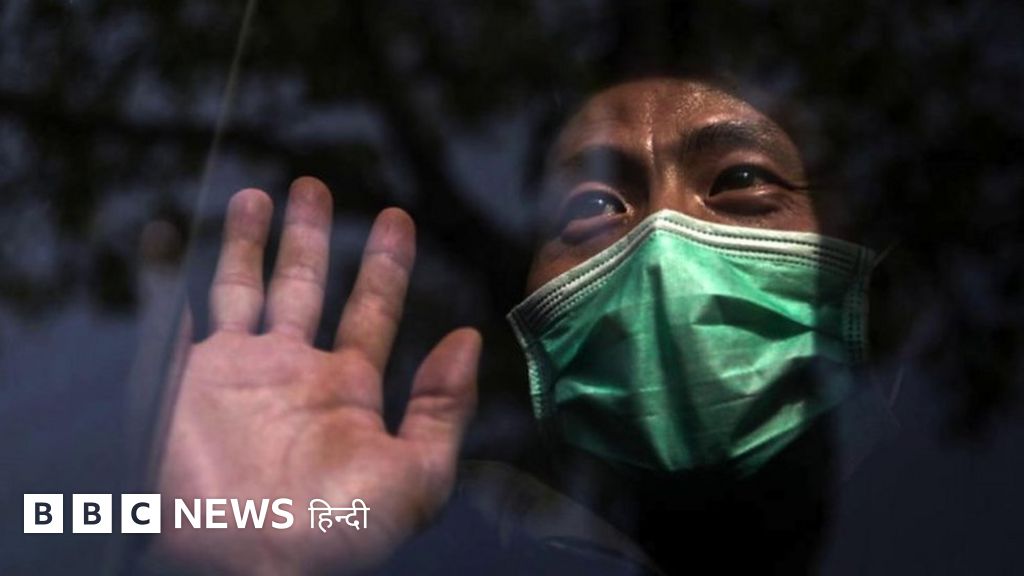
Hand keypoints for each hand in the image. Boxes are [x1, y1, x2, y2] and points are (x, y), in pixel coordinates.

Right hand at [154, 177, 479, 574]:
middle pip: (304, 284)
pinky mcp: (187, 380)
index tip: (398, 218)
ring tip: (259, 193)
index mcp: (348, 388)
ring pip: (243, 287)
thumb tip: (467, 339)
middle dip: (311, 235)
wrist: (253, 564)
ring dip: (249, 241)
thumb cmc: (342, 531)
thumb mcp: (417, 476)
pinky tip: (168, 236)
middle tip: (315, 185)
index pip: (371, 308)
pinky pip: (176, 312)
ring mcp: (237, 372)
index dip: (386, 265)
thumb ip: (444, 408)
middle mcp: (293, 370)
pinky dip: (168, 275)